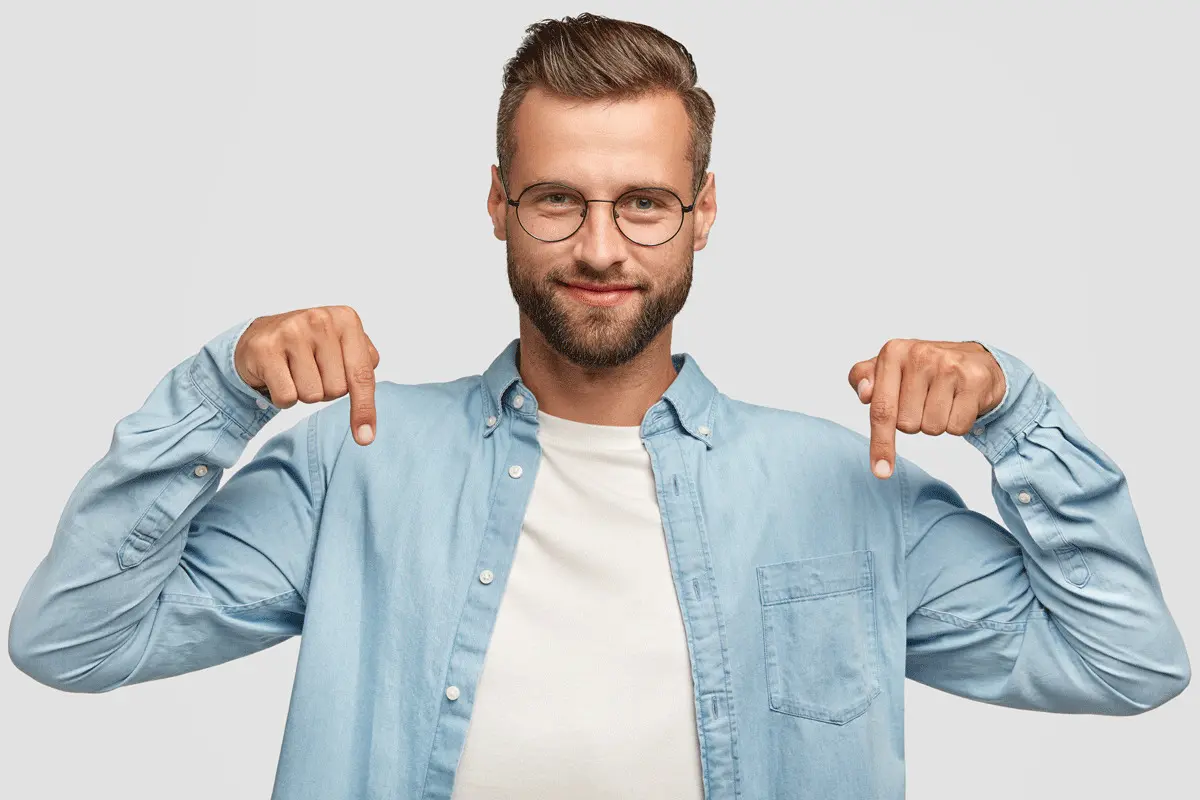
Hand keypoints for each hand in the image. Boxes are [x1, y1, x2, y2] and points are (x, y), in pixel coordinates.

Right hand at [234, 305, 381, 445]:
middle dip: (326, 390)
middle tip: (312, 371)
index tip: (366, 437)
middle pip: (337, 389)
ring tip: (295, 372)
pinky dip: (283, 398)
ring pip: (312, 396)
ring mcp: (291, 331)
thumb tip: (367, 427)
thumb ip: (364, 371)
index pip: (362, 374)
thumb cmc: (310, 348)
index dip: (365, 409)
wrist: (260, 336)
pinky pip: (287, 397)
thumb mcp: (343, 349)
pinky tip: (278, 377)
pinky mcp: (265, 349)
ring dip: (304, 393)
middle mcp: (321, 320)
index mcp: (347, 319)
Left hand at [847, 339, 1004, 478]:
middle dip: (914, 421)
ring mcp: (949, 365)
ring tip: (942, 400)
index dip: (881, 444)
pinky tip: (960, 403)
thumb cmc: (922, 371)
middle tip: (923, 401)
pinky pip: (957, 427)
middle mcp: (919, 354)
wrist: (974, 360)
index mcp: (892, 351)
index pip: (881, 409)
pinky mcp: (975, 380)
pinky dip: (957, 423)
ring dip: (936, 423)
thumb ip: (863, 378)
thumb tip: (864, 393)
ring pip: (932, 428)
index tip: (880, 471)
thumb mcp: (888, 369)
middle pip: (907, 424)